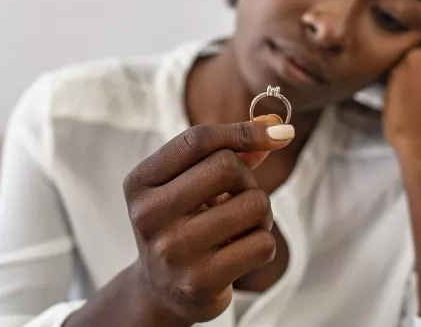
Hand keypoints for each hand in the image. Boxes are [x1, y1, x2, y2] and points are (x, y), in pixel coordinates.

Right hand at [122, 117, 293, 323]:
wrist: (161, 292)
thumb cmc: (181, 224)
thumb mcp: (189, 184)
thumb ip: (228, 152)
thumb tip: (276, 128)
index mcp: (140, 182)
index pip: (196, 140)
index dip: (243, 131)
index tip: (280, 132)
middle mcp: (149, 215)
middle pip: (226, 166)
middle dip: (247, 178)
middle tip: (239, 197)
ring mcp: (173, 250)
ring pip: (253, 204)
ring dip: (261, 213)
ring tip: (241, 226)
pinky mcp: (200, 281)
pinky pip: (262, 243)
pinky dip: (263, 242)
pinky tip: (241, 251)